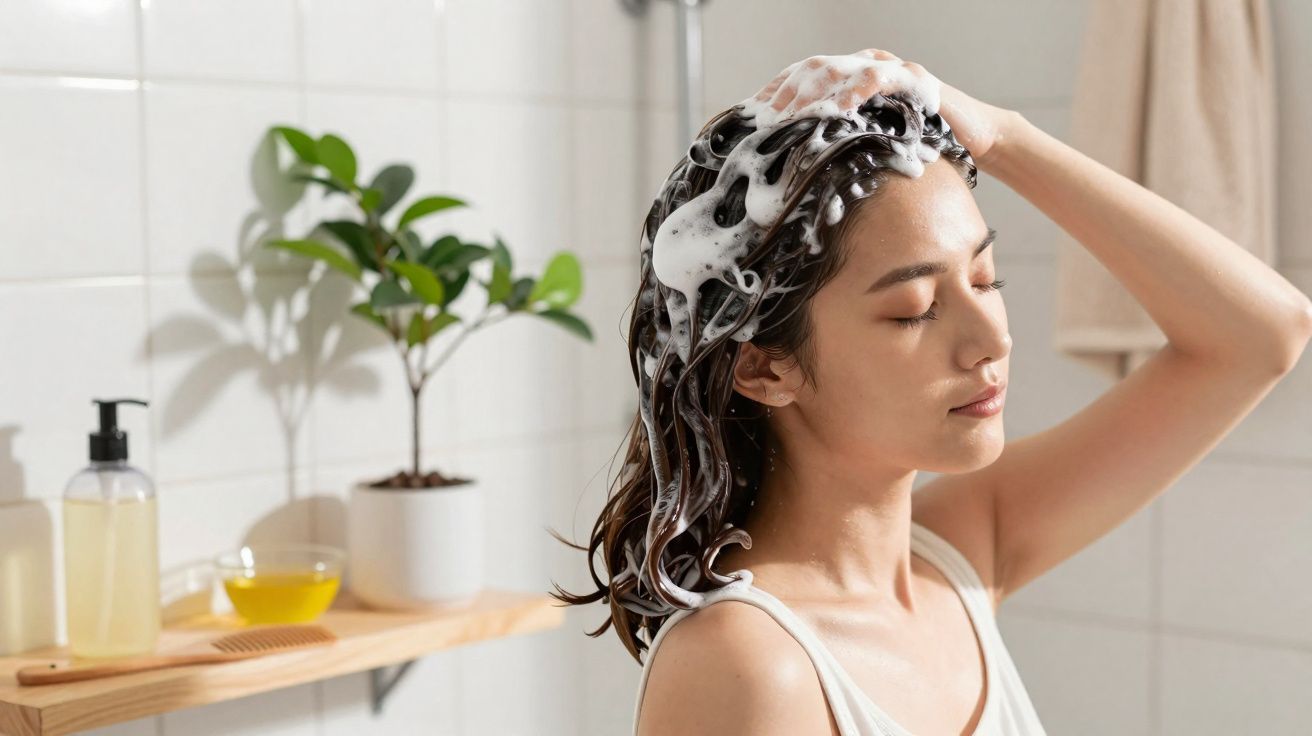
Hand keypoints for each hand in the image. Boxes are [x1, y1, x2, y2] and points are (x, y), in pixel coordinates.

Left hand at [748, 49, 1015, 165]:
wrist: (974, 138)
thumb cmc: (916, 148)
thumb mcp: (864, 149)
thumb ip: (832, 151)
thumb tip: (786, 181)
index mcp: (845, 80)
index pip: (797, 80)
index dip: (771, 98)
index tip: (746, 121)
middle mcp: (862, 66)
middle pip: (809, 70)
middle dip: (783, 97)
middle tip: (761, 123)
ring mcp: (887, 68)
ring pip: (837, 69)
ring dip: (808, 94)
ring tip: (788, 117)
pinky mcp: (912, 77)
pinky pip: (876, 78)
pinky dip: (854, 91)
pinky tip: (837, 108)